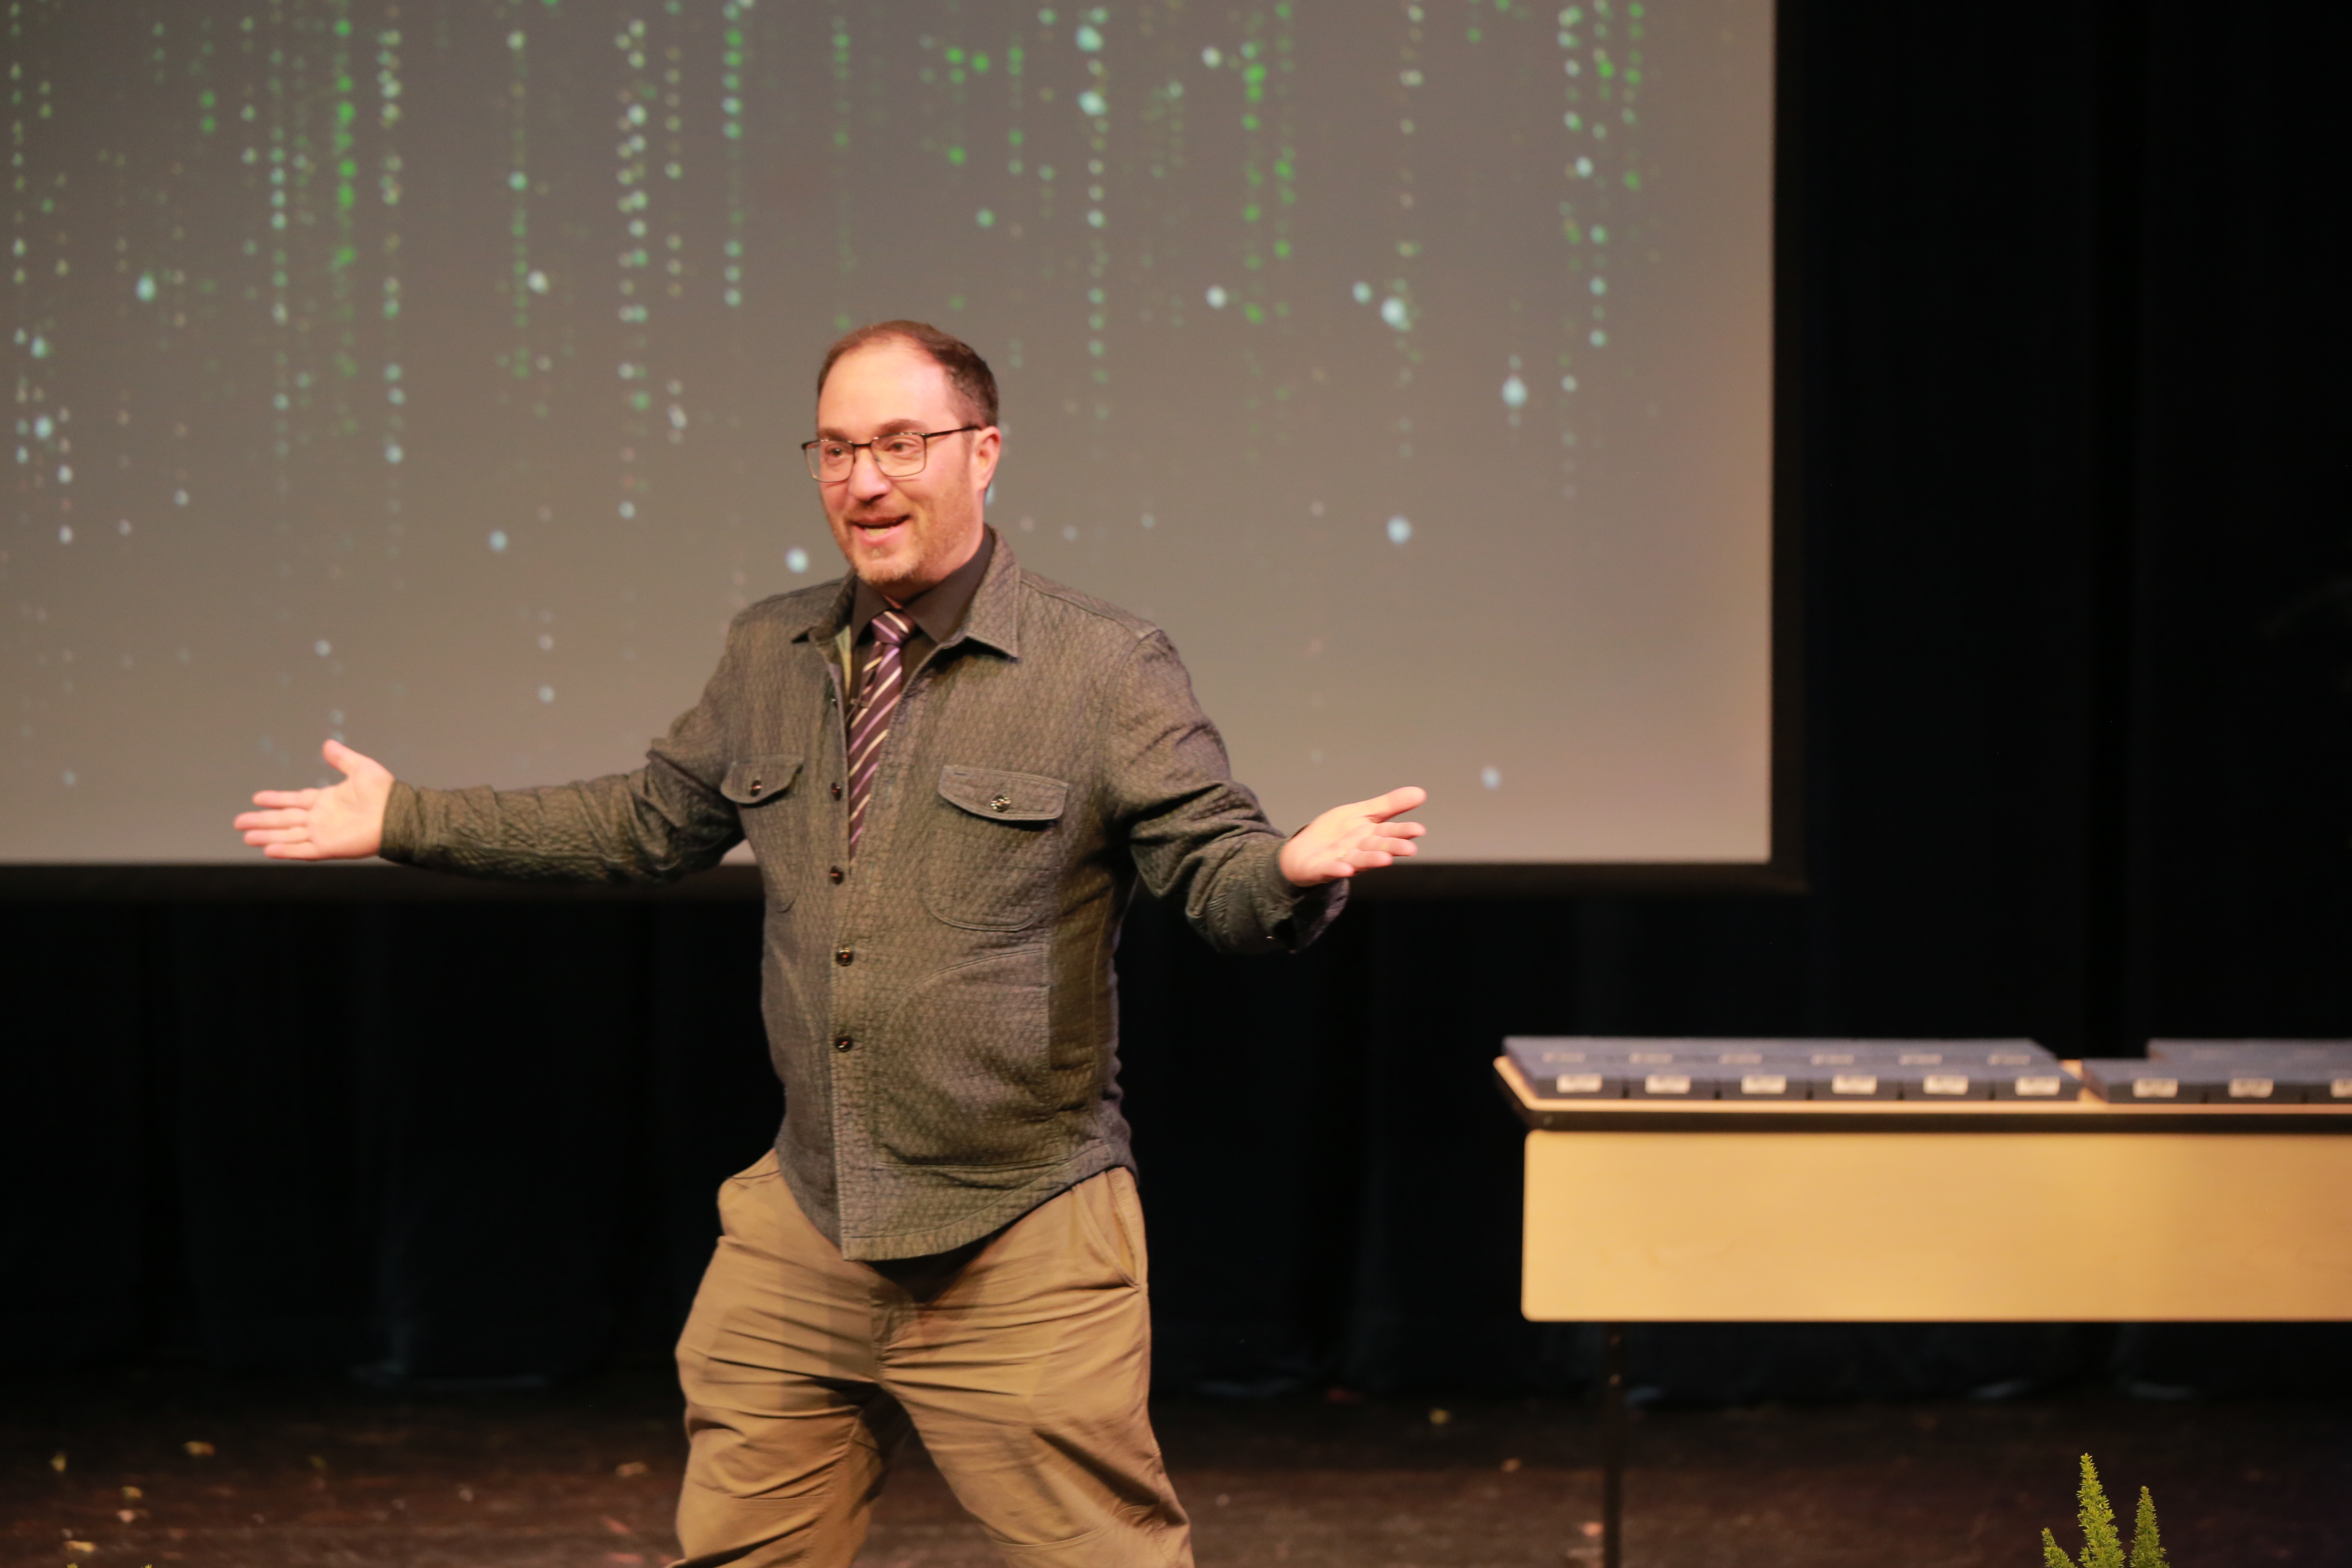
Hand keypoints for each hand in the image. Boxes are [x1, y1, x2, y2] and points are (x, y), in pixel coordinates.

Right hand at [233, 738, 394, 860]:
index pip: (294, 800)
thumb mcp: (361, 769)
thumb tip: (328, 744)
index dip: (275, 800)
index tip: (257, 799)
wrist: (399, 814)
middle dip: (262, 821)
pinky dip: (286, 850)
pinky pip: (302, 850)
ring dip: (267, 836)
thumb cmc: (385, 793)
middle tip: (238, 822)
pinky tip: (268, 849)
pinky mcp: (329, 847)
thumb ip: (342, 758)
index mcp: (326, 801)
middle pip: (284, 819)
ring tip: (246, 837)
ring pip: (288, 835)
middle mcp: (321, 818)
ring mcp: (323, 833)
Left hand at [1278, 785, 1427, 886]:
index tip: (1419, 829)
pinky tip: (1345, 869)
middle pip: (1377, 848)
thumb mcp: (1361, 813)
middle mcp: (1359, 851)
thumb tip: (1421, 793)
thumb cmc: (1336, 834)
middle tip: (1410, 848)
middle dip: (1393, 848)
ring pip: (1358, 861)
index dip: (1403, 832)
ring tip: (1386, 860)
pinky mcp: (1320, 870)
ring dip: (1371, 860)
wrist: (1302, 852)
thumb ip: (1389, 805)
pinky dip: (1337, 869)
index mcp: (1370, 837)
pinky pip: (1329, 870)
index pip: (1389, 832)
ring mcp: (1340, 862)